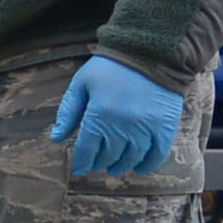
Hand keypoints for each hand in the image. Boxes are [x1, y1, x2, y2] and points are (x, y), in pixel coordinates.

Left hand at [47, 55, 184, 178]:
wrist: (151, 52)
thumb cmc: (110, 67)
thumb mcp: (81, 84)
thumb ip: (68, 112)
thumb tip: (56, 138)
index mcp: (99, 114)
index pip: (87, 149)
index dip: (82, 162)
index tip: (80, 169)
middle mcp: (123, 125)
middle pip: (109, 156)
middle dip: (100, 163)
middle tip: (97, 164)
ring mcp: (146, 127)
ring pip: (131, 158)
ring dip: (121, 166)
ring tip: (115, 168)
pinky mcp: (166, 126)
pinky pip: (158, 154)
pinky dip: (148, 164)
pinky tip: (140, 168)